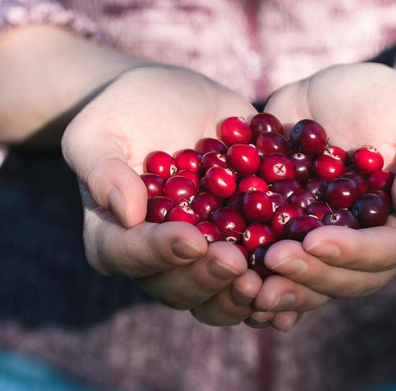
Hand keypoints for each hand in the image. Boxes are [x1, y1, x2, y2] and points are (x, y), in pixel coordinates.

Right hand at [62, 65, 261, 325]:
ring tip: (269, 279)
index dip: (160, 253)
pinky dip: (276, 286)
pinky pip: (256, 276)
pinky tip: (298, 282)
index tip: (191, 239)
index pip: (129, 256)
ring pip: (218, 294)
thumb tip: (127, 212)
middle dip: (208, 278)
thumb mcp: (97, 129)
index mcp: (115, 237)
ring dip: (243, 295)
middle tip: (236, 262)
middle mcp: (159, 258)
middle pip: (177, 287)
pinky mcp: (241, 242)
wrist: (172, 100)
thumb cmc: (124, 110)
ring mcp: (202, 255)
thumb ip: (100, 168)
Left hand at [256, 63, 395, 315]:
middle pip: (350, 278)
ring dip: (285, 290)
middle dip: (311, 274)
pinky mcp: (300, 241)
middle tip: (273, 261)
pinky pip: (287, 274)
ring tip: (252, 287)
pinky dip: (267, 285)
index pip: (389, 249)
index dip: (352, 252)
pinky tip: (243, 292)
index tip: (313, 241)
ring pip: (316, 284)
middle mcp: (376, 246)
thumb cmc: (386, 99)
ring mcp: (336, 247)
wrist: (333, 95)